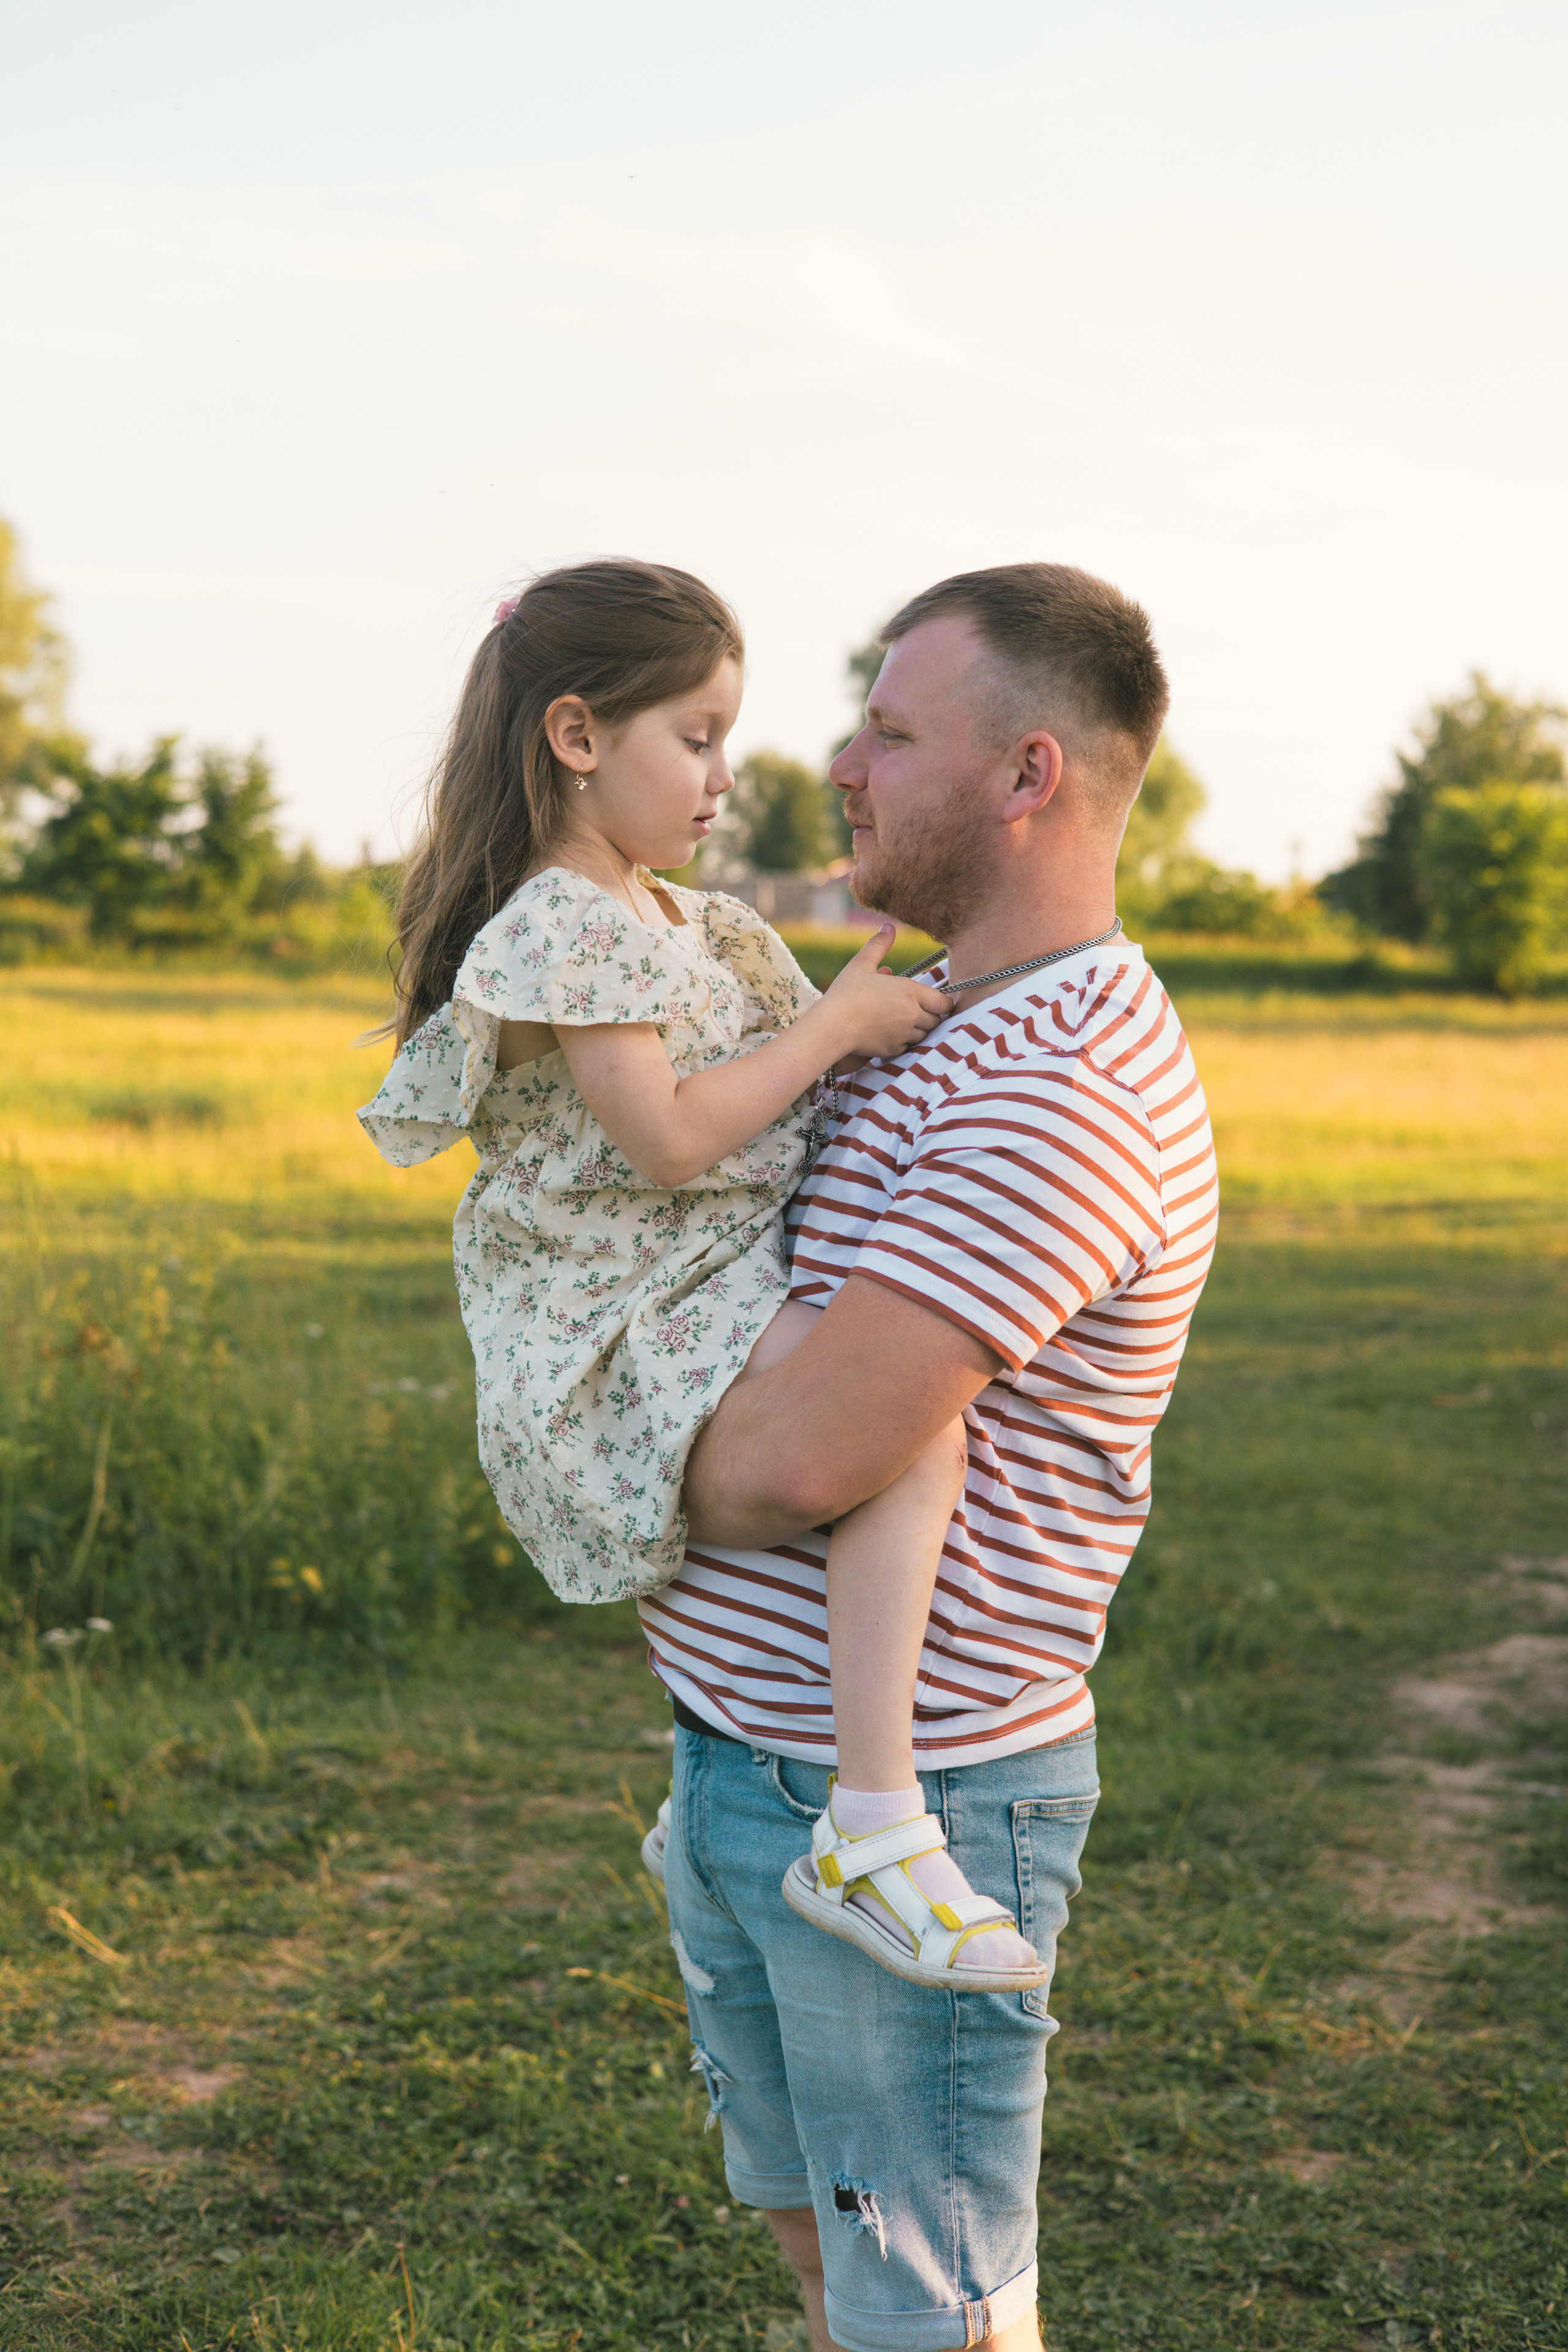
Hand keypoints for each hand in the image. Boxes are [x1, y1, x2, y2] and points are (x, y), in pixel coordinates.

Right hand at [819, 927, 949, 1060]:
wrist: (832, 1025)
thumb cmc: (847, 992)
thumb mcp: (861, 963)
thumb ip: (878, 945)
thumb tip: (888, 927)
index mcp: (910, 992)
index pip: (944, 1003)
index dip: (941, 1002)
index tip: (932, 999)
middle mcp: (913, 1015)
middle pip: (936, 1020)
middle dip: (929, 1015)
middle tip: (914, 1009)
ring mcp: (904, 1035)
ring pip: (923, 1035)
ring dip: (917, 1029)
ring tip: (901, 1021)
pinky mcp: (893, 1050)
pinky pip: (907, 1048)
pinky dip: (903, 1042)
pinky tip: (889, 1033)